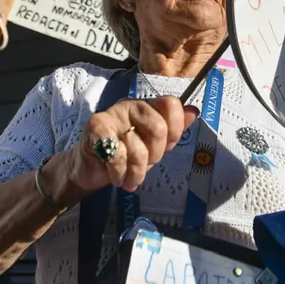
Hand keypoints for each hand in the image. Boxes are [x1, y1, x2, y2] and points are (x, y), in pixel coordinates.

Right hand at [68, 97, 198, 194]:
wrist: (90, 168)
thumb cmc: (125, 155)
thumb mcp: (154, 146)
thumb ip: (173, 130)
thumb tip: (194, 111)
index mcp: (148, 106)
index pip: (171, 105)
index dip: (175, 130)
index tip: (166, 148)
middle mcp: (131, 104)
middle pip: (158, 128)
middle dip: (155, 156)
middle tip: (145, 166)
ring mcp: (112, 114)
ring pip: (137, 148)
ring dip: (136, 173)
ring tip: (130, 179)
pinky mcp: (95, 127)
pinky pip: (117, 155)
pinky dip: (119, 173)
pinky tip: (116, 177)